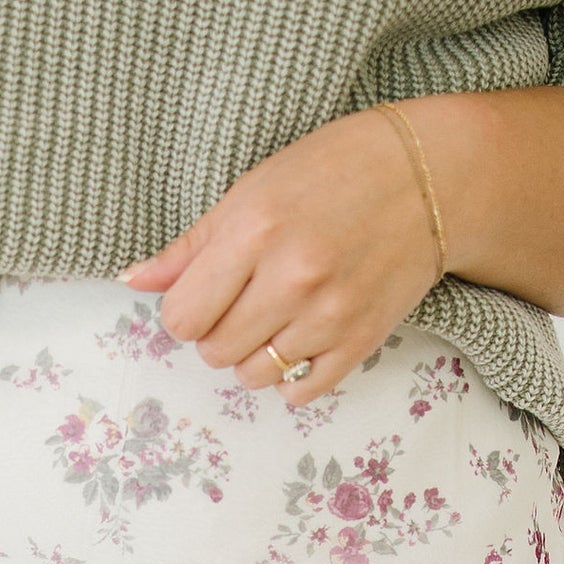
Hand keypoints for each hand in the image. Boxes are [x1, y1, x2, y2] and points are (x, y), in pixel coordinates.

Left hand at [123, 107, 442, 402]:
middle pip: (214, 351)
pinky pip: (301, 392)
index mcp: (255, 231)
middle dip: (218, 332)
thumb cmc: (335, 171)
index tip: (206, 294)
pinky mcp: (361, 341)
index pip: (182, 317)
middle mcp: (291, 277)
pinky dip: (292, 376)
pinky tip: (301, 339)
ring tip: (275, 318)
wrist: (430, 177)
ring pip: (253, 377)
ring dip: (253, 356)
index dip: (186, 310)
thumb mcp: (253, 190)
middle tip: (245, 300)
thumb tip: (134, 282)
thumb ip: (192, 246)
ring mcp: (329, 315)